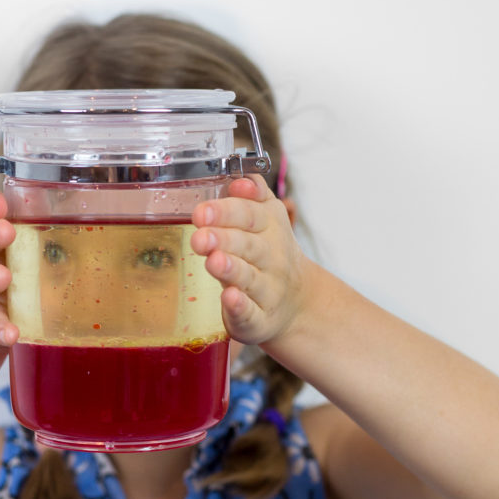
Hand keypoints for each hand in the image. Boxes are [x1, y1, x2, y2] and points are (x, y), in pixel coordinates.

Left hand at [190, 176, 307, 345]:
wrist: (298, 302)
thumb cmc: (269, 253)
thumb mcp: (267, 217)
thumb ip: (252, 194)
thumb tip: (239, 179)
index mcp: (269, 227)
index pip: (249, 214)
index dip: (226, 211)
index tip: (201, 212)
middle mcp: (271, 257)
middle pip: (248, 245)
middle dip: (224, 239)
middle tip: (199, 236)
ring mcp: (267, 289)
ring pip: (249, 278)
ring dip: (231, 269)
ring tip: (213, 261)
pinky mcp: (260, 319)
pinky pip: (251, 313)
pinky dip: (240, 307)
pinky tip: (229, 299)